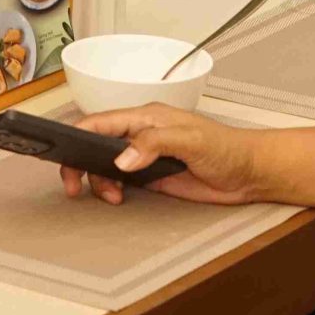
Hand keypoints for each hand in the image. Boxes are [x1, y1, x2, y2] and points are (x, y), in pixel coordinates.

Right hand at [59, 107, 266, 205]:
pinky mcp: (152, 176)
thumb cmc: (227, 148)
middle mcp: (142, 134)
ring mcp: (145, 156)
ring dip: (99, 181)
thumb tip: (122, 159)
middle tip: (74, 186)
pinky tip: (118, 197)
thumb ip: (155, 143)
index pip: (102, 121)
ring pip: (106, 166)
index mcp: (147, 117)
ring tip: (111, 196)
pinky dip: (112, 189)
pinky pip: (120, 181)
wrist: (249, 173)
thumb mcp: (192, 141)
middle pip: (97, 144)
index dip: (79, 135)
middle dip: (81, 164)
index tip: (65, 154)